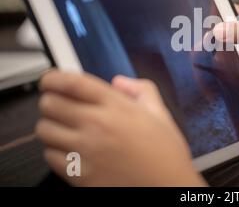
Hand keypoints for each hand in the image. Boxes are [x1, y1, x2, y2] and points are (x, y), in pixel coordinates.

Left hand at [36, 70, 205, 186]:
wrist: (168, 187)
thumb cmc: (166, 154)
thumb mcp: (161, 113)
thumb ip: (142, 90)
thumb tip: (119, 82)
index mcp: (117, 106)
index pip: (71, 83)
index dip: (53, 78)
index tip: (50, 80)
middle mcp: (97, 125)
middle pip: (50, 103)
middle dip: (51, 100)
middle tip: (60, 105)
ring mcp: (85, 151)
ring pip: (44, 129)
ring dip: (52, 126)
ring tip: (65, 129)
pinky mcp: (78, 174)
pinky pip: (50, 156)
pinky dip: (55, 151)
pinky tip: (72, 150)